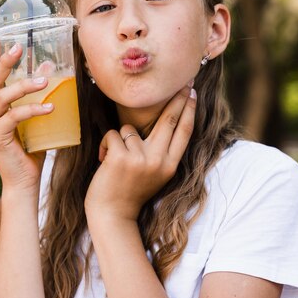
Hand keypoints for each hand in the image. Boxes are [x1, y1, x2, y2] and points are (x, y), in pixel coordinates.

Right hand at [0, 38, 53, 191]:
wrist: (24, 181)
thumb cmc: (31, 150)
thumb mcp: (35, 119)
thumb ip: (38, 97)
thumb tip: (51, 70)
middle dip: (5, 63)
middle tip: (19, 48)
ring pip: (3, 97)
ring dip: (24, 86)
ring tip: (44, 81)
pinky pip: (14, 117)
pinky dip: (32, 110)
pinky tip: (50, 107)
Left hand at [85, 86, 196, 220]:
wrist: (112, 214)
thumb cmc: (129, 192)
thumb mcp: (155, 174)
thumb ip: (160, 152)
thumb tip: (165, 123)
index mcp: (170, 166)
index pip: (183, 132)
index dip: (189, 110)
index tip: (191, 93)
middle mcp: (158, 161)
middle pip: (168, 120)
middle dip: (175, 98)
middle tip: (180, 82)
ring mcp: (140, 158)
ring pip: (129, 129)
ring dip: (119, 141)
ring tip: (116, 162)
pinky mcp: (121, 157)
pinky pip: (113, 134)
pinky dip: (106, 145)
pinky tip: (105, 162)